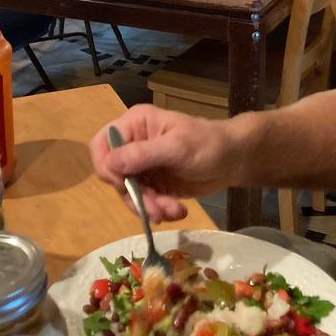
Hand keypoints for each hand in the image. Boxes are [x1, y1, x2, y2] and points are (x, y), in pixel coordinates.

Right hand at [90, 104, 236, 222]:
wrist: (233, 160)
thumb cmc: (207, 144)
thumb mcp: (177, 147)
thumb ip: (143, 154)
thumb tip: (110, 164)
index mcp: (135, 124)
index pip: (102, 144)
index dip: (106, 167)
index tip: (123, 185)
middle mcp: (133, 144)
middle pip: (113, 175)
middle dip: (135, 195)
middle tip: (156, 209)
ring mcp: (142, 166)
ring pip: (128, 194)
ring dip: (149, 207)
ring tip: (173, 211)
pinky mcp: (153, 185)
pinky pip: (144, 203)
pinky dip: (158, 211)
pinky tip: (177, 211)